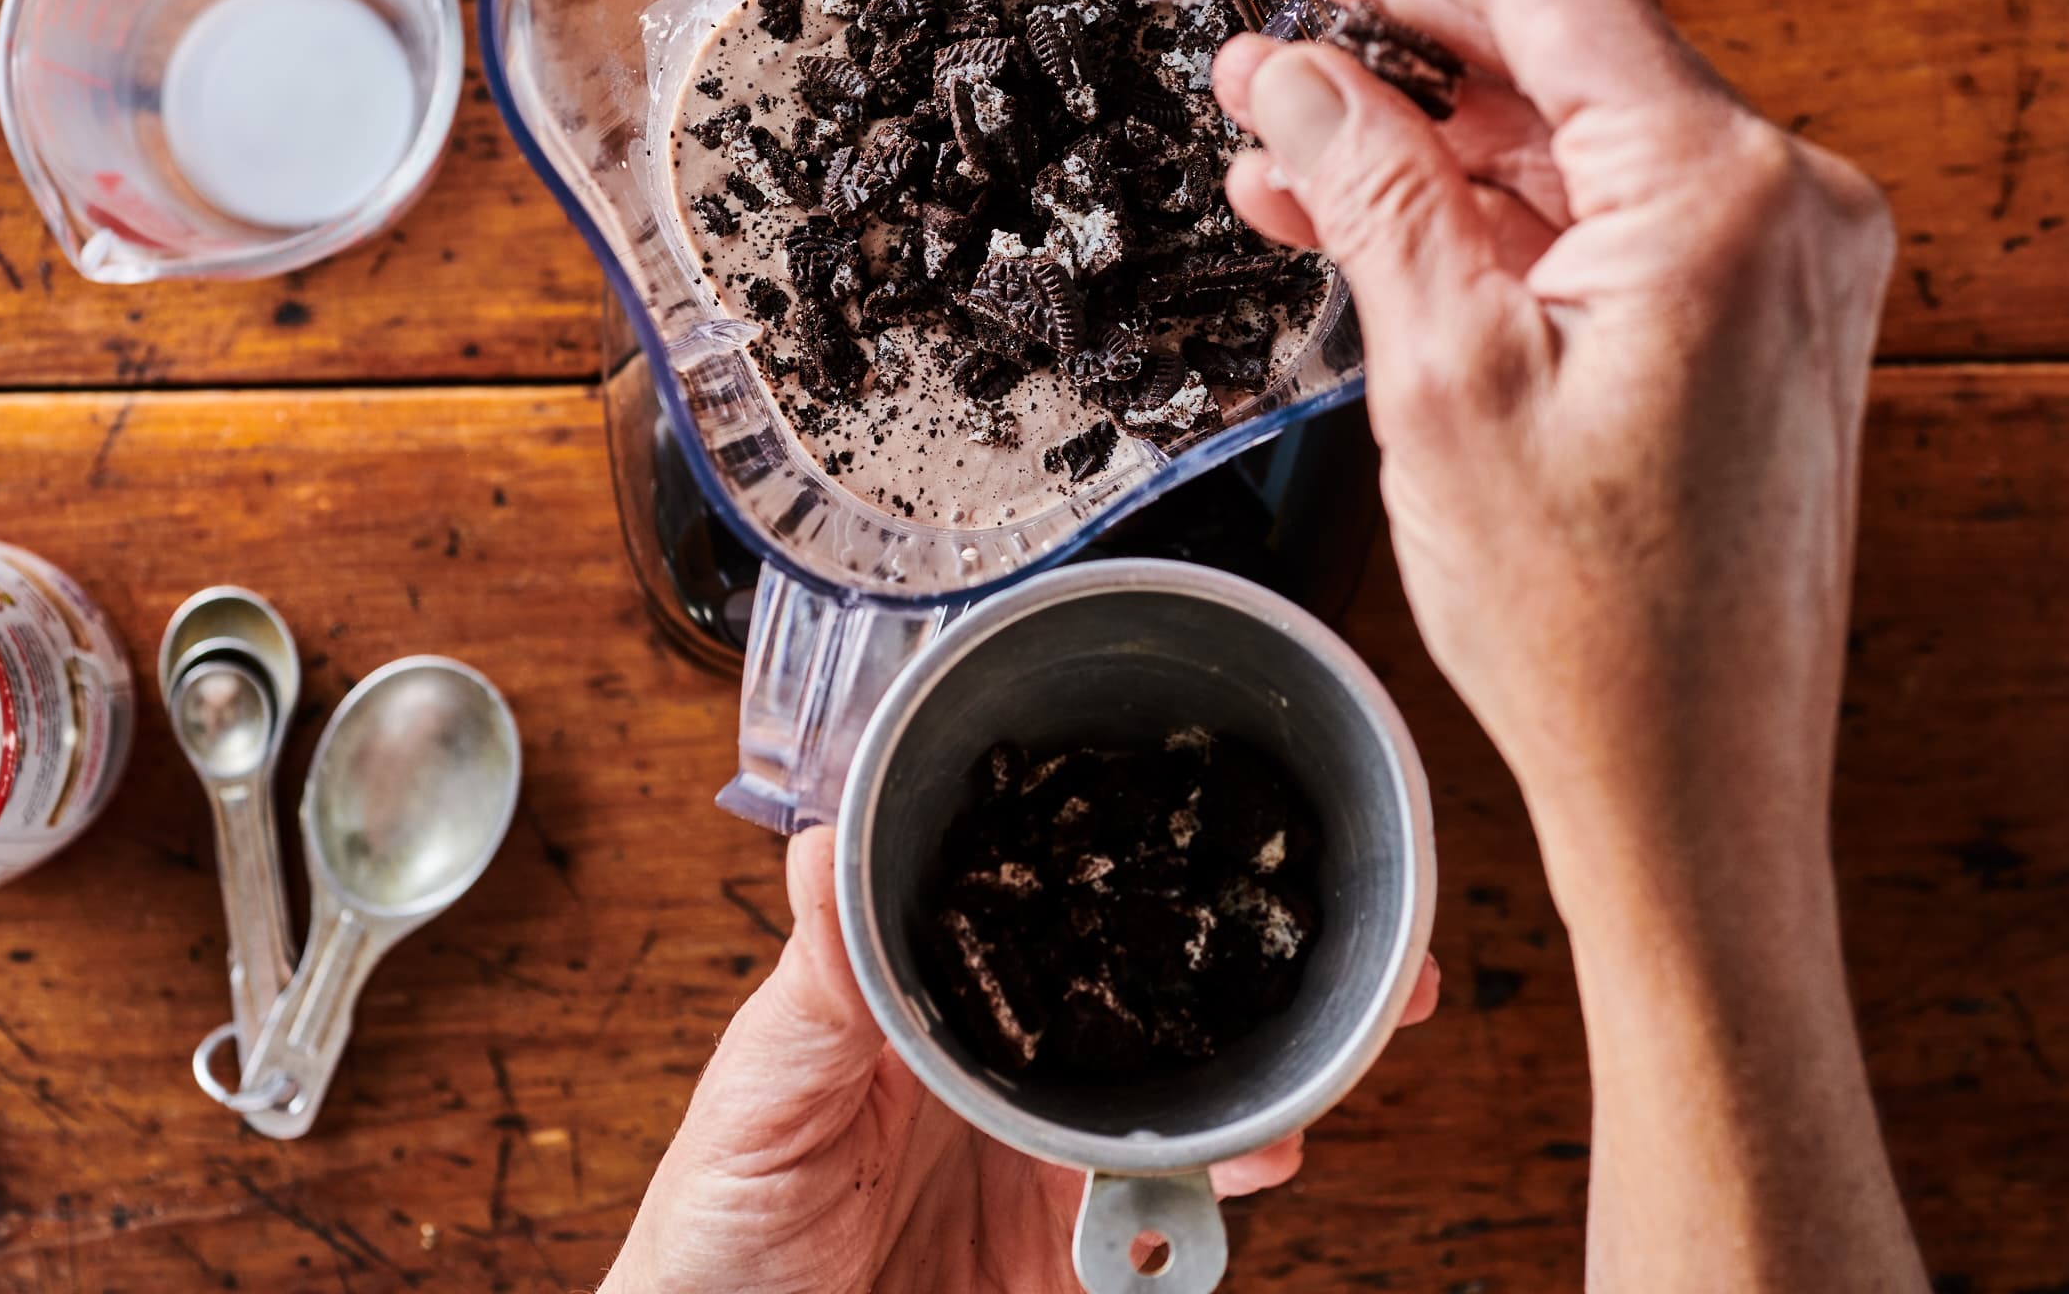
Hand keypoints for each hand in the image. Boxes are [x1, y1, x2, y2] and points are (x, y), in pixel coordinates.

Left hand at [604, 826, 1439, 1293]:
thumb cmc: (712, 1233)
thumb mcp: (757, 1095)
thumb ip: (815, 988)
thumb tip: (822, 841)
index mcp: (933, 1000)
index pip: (1052, 905)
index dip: (1141, 863)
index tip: (1221, 818)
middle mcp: (1007, 1069)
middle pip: (1153, 994)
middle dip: (1255, 960)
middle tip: (1356, 933)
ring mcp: (1049, 1162)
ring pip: (1190, 1098)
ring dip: (1267, 1076)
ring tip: (1328, 1051)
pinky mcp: (1076, 1260)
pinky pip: (1174, 1218)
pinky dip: (1227, 1189)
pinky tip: (1260, 1159)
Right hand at [1216, 0, 1894, 876]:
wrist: (1698, 795)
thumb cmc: (1592, 621)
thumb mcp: (1441, 375)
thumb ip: (1371, 186)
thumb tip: (1290, 69)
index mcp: (1729, 192)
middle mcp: (1787, 208)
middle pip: (1569, 47)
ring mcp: (1783, 273)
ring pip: (1575, 140)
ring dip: (1429, 117)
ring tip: (1279, 90)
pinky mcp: (1756, 335)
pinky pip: (1602, 227)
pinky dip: (1488, 212)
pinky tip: (1358, 198)